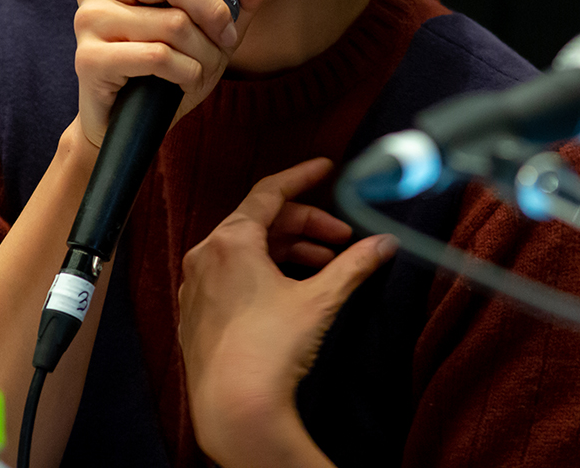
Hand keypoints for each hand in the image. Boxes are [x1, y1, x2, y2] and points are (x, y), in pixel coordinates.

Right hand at [73, 0, 268, 146]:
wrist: (123, 121)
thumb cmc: (163, 69)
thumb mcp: (208, 31)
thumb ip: (234, 2)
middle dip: (213, 10)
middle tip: (228, 37)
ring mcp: (88, 19)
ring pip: (171, 22)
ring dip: (203, 51)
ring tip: (204, 67)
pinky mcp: (88, 58)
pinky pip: (157, 57)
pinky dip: (186, 72)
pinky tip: (185, 81)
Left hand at [178, 158, 397, 467]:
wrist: (234, 409)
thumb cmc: (270, 350)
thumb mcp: (320, 300)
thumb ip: (354, 265)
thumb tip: (384, 243)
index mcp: (230, 240)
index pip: (269, 192)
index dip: (302, 177)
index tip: (325, 169)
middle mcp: (205, 256)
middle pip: (260, 223)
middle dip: (305, 226)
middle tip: (341, 239)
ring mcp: (196, 287)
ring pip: (246, 252)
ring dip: (287, 252)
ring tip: (324, 268)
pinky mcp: (197, 315)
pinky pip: (231, 278)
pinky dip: (264, 274)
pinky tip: (291, 292)